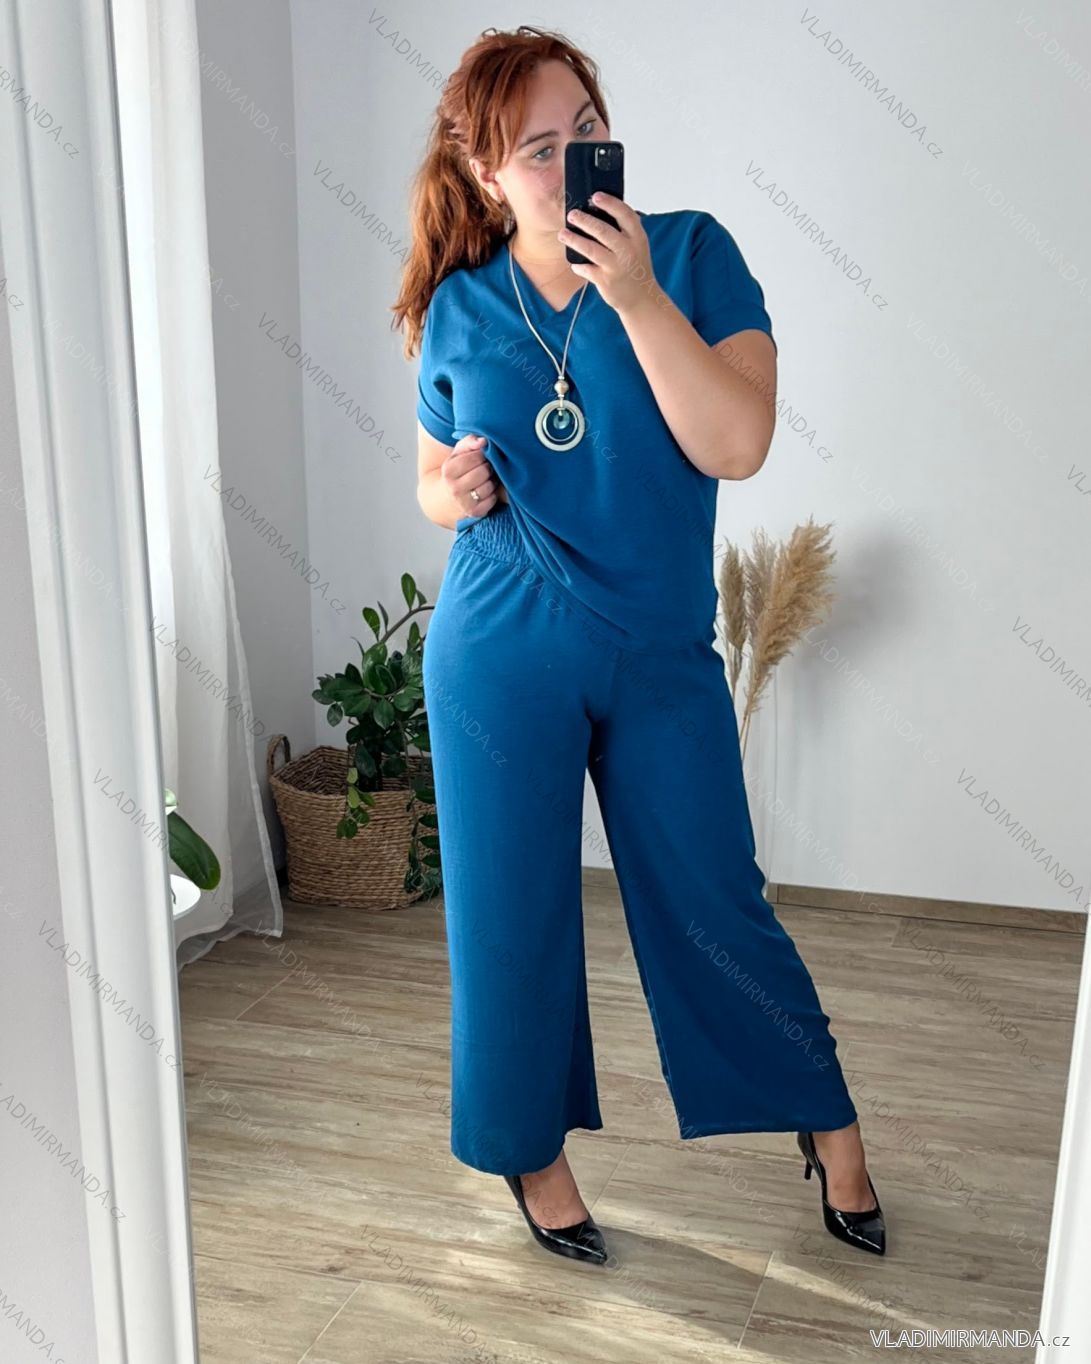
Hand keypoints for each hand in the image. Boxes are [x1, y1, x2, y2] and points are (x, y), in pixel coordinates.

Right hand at [442, 434, 505, 517]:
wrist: (447, 497)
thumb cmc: (458, 470)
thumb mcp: (458, 453)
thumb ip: (469, 442)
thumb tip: (483, 441)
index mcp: (448, 470)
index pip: (476, 457)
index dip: (482, 455)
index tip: (480, 457)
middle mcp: (454, 488)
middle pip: (484, 472)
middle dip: (488, 468)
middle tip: (485, 469)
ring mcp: (463, 502)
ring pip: (489, 486)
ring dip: (491, 481)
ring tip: (485, 480)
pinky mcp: (474, 513)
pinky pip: (492, 500)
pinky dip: (492, 495)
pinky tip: (486, 492)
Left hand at [558, 193, 656, 314]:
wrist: (641, 298)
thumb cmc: (634, 266)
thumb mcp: (636, 245)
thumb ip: (623, 230)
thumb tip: (596, 210)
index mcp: (637, 237)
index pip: (625, 215)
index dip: (610, 204)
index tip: (595, 196)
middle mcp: (628, 250)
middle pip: (604, 231)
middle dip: (585, 221)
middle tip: (572, 214)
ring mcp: (617, 266)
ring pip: (591, 250)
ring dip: (575, 240)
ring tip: (563, 234)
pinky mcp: (606, 281)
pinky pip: (587, 270)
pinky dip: (579, 266)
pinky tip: (574, 264)